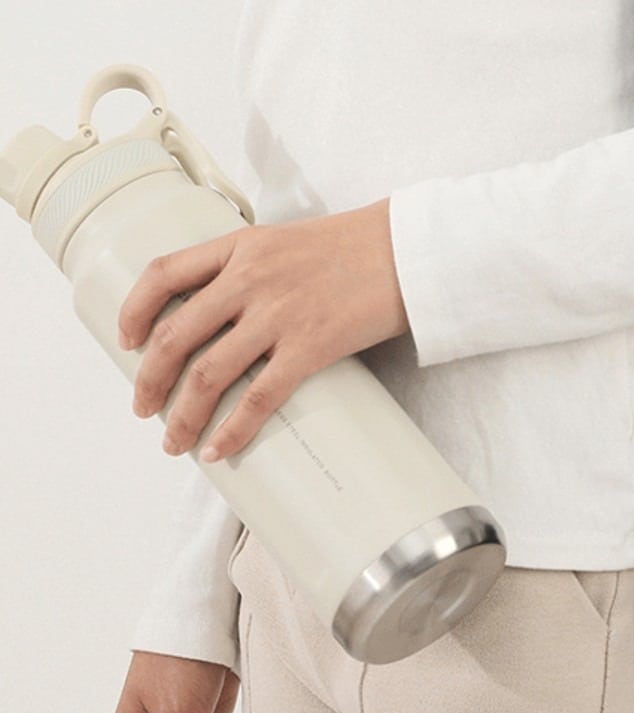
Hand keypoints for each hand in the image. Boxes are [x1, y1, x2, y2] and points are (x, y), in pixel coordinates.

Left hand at [118, 196, 408, 462]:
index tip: (127, 341)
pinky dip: (232, 429)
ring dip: (183, 416)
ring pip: (207, 374)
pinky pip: (258, 397)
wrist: (405, 253)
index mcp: (240, 247)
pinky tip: (219, 448)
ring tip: (175, 440)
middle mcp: (250, 279)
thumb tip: (224, 314)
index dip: (134, 311)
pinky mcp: (310, 348)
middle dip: (150, 380)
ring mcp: (278, 315)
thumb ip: (249, 267)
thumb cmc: (353, 249)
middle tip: (144, 408)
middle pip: (177, 336)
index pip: (164, 275)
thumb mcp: (286, 242)